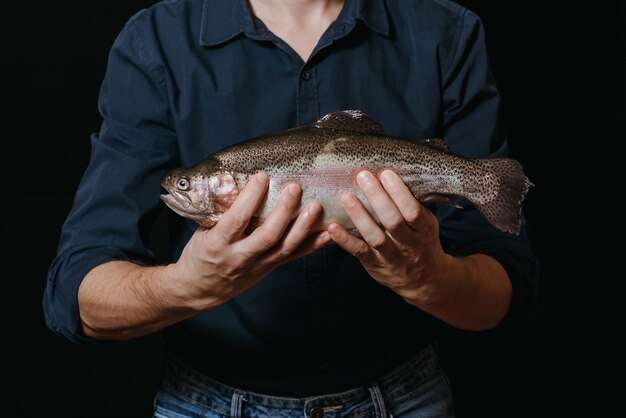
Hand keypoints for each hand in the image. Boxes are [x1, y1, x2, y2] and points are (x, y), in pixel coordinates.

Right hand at [165, 173, 329, 310]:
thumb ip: (219, 211)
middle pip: (267, 235)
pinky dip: (313, 246)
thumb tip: (234, 180)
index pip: (237, 219)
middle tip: (295, 188)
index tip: (263, 176)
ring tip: (316, 207)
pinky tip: (328, 234)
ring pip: (284, 247)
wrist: (200, 289)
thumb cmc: (200, 253)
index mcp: (217, 244)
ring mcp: (257, 265)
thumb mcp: (202, 231)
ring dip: (303, 227)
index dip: (251, 197)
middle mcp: (239, 257)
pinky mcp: (269, 269)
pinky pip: (294, 257)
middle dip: (283, 211)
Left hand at [327, 170, 450, 303]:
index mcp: (423, 229)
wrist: (423, 279)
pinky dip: (345, 240)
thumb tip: (393, 173)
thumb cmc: (420, 242)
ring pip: (374, 236)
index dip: (399, 192)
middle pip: (392, 220)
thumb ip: (412, 204)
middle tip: (363, 176)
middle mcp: (408, 243)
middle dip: (377, 197)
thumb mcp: (425, 224)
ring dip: (359, 216)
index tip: (386, 173)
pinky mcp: (374, 263)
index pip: (412, 210)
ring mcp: (390, 255)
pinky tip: (332, 227)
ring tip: (346, 197)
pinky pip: (358, 251)